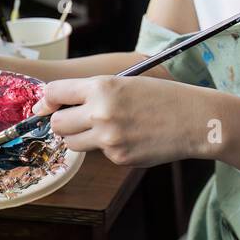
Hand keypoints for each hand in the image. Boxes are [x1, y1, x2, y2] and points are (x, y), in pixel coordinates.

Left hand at [31, 75, 206, 166]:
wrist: (194, 119)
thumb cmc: (163, 96)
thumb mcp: (127, 82)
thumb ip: (95, 92)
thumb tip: (61, 106)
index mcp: (102, 87)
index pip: (55, 92)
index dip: (47, 100)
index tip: (46, 106)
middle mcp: (101, 112)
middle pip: (57, 124)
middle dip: (62, 122)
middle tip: (75, 120)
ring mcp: (109, 138)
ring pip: (72, 143)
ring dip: (80, 137)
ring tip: (103, 128)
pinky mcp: (119, 157)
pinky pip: (100, 153)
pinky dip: (109, 147)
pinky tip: (131, 137)